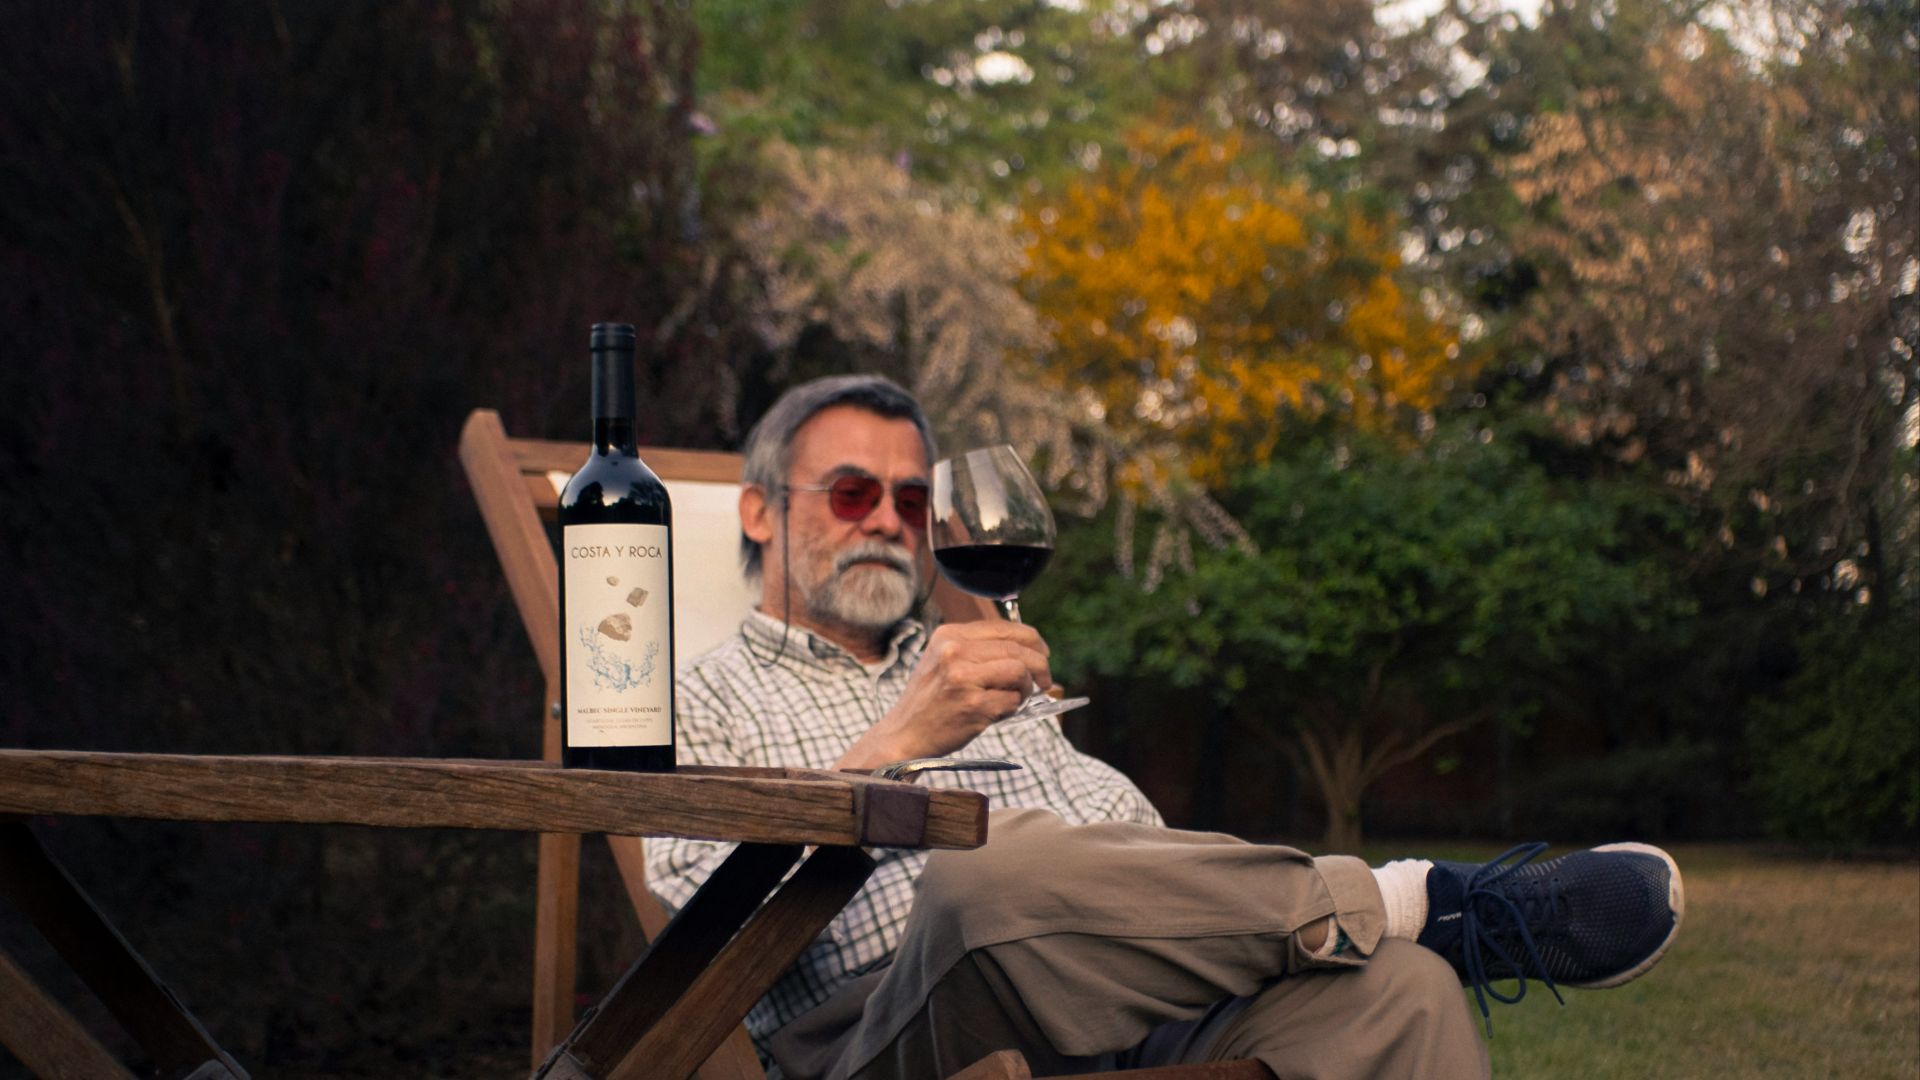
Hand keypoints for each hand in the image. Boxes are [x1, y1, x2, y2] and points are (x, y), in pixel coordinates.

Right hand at [835, 620, 1052, 769]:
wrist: (904, 734)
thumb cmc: (929, 700)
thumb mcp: (943, 660)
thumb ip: (977, 649)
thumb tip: (1027, 647)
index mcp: (949, 635)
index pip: (1005, 628)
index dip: (1032, 640)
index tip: (1042, 653)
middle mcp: (954, 651)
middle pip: (1018, 648)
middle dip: (1040, 665)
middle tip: (1045, 680)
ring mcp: (963, 678)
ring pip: (1020, 671)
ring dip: (1026, 688)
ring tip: (1016, 698)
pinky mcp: (972, 705)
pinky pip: (1012, 701)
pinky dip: (1013, 708)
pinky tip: (998, 712)